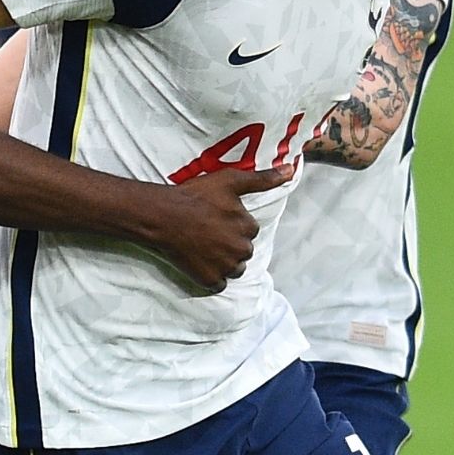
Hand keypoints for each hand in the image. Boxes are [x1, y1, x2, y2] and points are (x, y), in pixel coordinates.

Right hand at [156, 165, 294, 291]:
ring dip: (224, 261)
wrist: (163, 216)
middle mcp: (241, 250)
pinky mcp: (210, 280)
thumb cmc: (195, 196)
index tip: (216, 217)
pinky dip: (211, 276)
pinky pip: (218, 284)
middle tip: (207, 232)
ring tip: (203, 247)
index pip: (249, 230)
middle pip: (243, 250)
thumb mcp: (230, 181)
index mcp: (248, 227)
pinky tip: (199, 261)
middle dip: (230, 244)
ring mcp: (225, 267)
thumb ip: (262, 179)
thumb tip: (290, 171)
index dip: (233, 224)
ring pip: (234, 268)